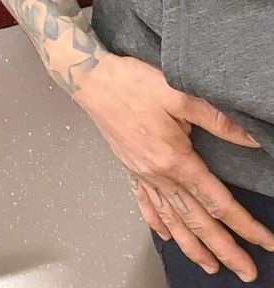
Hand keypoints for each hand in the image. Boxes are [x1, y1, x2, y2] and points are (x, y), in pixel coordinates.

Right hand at [72, 52, 273, 278]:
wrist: (89, 78)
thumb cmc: (132, 83)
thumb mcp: (179, 94)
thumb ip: (217, 120)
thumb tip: (251, 139)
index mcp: (175, 159)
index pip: (217, 201)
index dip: (244, 224)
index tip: (264, 241)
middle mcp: (159, 174)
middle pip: (196, 220)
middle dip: (224, 248)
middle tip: (246, 271)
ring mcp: (142, 174)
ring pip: (171, 219)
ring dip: (193, 247)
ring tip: (211, 267)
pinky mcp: (129, 168)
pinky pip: (144, 202)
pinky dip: (157, 222)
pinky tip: (166, 236)